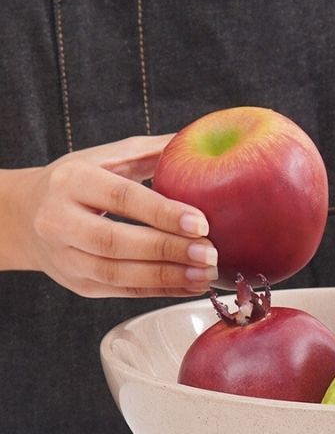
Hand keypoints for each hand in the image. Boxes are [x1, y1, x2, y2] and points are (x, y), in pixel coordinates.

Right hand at [12, 135, 217, 296]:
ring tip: (206, 274)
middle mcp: (60, 221)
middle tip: (210, 252)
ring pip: (118, 274)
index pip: (120, 197)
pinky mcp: (78, 285)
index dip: (162, 212)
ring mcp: (66, 258)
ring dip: (168, 277)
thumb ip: (149, 152)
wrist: (24, 216)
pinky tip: (192, 285)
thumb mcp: (104, 158)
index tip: (201, 222)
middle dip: (168, 249)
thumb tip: (199, 141)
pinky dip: (162, 291)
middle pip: (116, 241)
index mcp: (71, 181)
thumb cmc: (77, 182)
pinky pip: (123, 292)